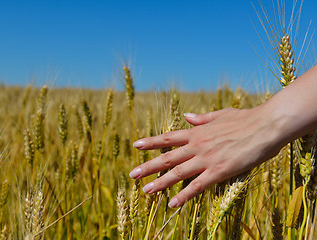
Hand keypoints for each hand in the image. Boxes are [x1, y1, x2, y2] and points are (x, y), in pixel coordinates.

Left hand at [129, 106, 284, 207]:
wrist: (266, 126)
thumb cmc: (245, 119)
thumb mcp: (220, 115)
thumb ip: (202, 118)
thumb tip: (186, 116)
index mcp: (197, 132)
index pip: (168, 138)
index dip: (151, 143)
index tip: (136, 146)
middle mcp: (197, 146)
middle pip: (167, 158)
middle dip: (148, 167)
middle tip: (132, 175)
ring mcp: (206, 159)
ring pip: (178, 173)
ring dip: (160, 183)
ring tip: (146, 191)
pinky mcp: (219, 172)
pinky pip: (197, 186)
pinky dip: (184, 196)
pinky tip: (172, 204)